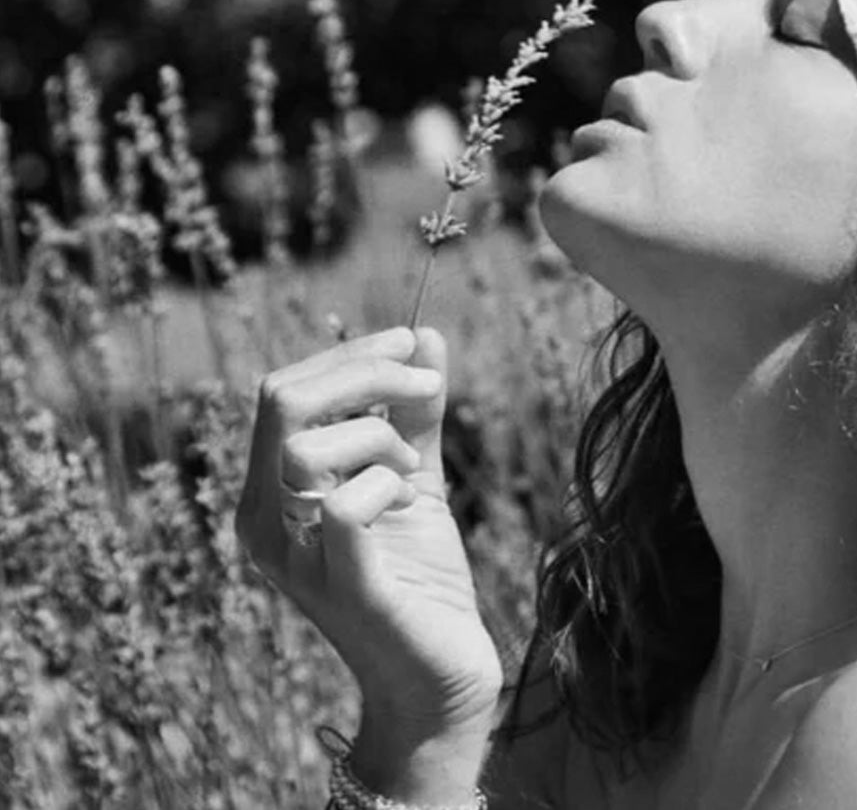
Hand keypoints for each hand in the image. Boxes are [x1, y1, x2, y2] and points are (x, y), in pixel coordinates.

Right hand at [236, 325, 503, 734]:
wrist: (439, 675)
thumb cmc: (419, 577)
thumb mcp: (414, 475)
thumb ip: (415, 410)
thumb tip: (424, 334)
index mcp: (270, 490)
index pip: (282, 388)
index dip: (350, 353)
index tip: (412, 344)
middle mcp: (264, 522)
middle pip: (282, 400)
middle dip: (366, 370)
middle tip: (425, 385)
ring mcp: (295, 558)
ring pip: (306, 445)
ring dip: (379, 434)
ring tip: (411, 468)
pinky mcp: (341, 586)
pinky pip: (346, 503)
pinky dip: (387, 481)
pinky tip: (409, 502)